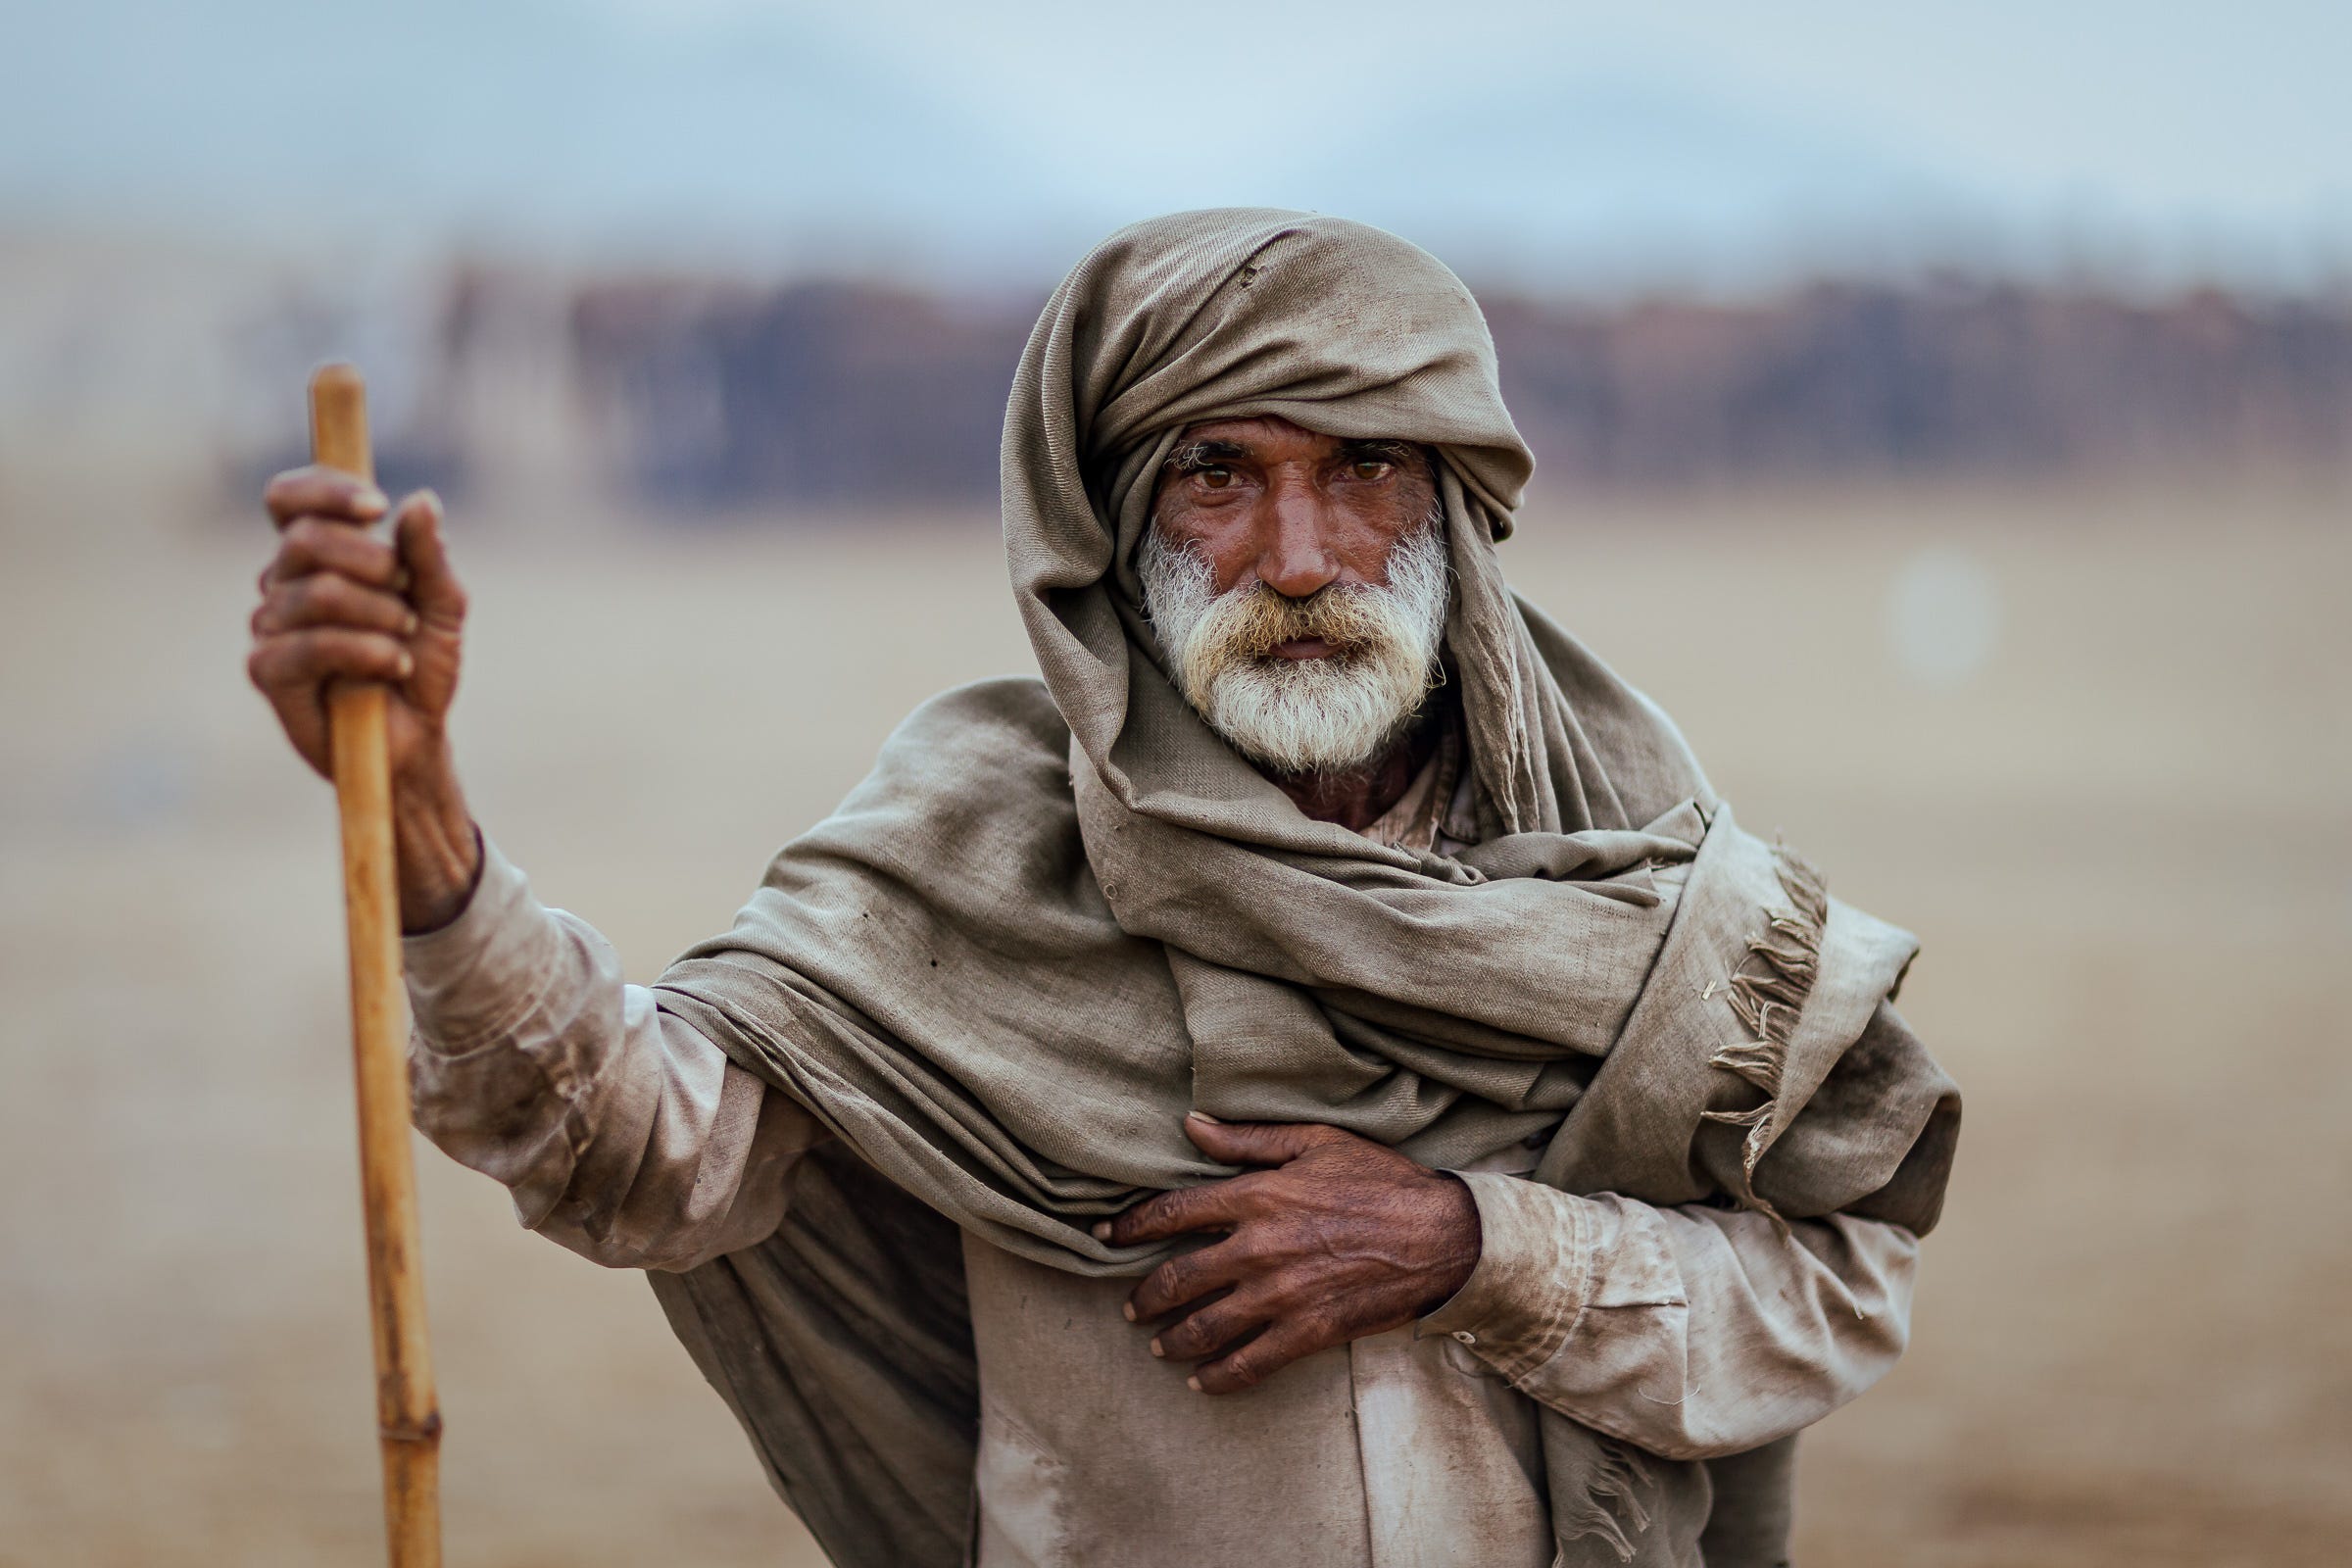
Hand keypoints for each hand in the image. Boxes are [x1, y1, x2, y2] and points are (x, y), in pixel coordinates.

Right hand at [248, 467, 480, 930]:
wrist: (414, 743)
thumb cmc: (420, 668)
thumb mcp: (440, 607)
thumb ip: (428, 556)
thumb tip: (421, 501)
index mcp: (315, 559)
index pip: (289, 500)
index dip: (324, 490)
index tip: (376, 507)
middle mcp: (282, 585)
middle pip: (307, 539)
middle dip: (375, 564)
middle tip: (407, 599)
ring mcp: (269, 628)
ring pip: (319, 593)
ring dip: (382, 617)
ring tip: (403, 645)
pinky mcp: (267, 672)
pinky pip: (313, 645)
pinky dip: (368, 653)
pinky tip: (393, 668)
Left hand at [1098, 1114, 1480, 1394]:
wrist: (1441, 1235)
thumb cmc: (1380, 1179)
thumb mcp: (1315, 1142)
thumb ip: (1248, 1140)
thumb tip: (1192, 1126)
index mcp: (1256, 1195)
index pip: (1172, 1212)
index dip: (1131, 1226)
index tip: (1106, 1236)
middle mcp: (1258, 1247)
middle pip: (1178, 1278)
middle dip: (1145, 1294)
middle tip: (1131, 1304)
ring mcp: (1281, 1294)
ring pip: (1205, 1326)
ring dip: (1173, 1339)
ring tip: (1158, 1344)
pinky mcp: (1308, 1331)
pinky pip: (1251, 1364)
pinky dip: (1220, 1378)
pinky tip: (1202, 1382)